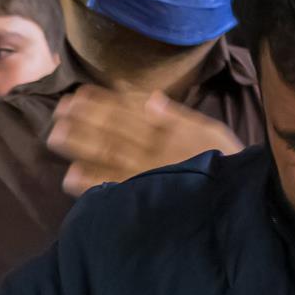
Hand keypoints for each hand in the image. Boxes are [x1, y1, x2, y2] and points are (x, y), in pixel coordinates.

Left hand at [46, 87, 242, 195]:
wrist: (239, 200)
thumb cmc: (226, 163)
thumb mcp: (210, 131)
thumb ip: (178, 115)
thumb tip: (151, 97)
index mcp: (167, 132)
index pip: (129, 112)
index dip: (102, 102)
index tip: (78, 94)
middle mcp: (153, 149)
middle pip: (113, 131)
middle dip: (84, 119)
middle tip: (58, 111)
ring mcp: (147, 174)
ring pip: (109, 156)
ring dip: (81, 145)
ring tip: (55, 135)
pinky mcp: (145, 197)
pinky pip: (116, 188)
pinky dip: (93, 182)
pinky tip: (71, 176)